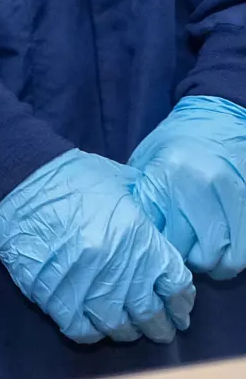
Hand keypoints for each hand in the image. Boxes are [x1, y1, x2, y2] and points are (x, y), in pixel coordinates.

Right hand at [0, 149, 193, 345]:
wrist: (16, 175)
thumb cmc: (69, 175)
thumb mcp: (121, 185)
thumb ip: (144, 217)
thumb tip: (158, 238)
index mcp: (139, 238)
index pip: (176, 285)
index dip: (180, 303)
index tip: (178, 311)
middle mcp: (117, 267)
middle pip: (149, 313)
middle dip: (158, 326)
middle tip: (158, 330)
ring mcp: (84, 283)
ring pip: (116, 326)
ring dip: (124, 332)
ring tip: (124, 331)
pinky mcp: (51, 293)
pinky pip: (79, 329)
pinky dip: (89, 332)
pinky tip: (91, 327)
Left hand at [130, 96, 245, 279]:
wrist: (220, 114)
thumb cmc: (176, 138)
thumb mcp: (149, 161)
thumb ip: (146, 197)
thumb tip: (143, 236)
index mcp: (172, 174)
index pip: (168, 237)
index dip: (164, 251)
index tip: (161, 251)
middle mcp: (207, 185)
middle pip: (202, 254)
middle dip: (191, 261)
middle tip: (184, 254)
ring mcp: (238, 195)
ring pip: (232, 258)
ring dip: (217, 264)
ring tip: (206, 254)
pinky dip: (236, 254)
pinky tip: (225, 246)